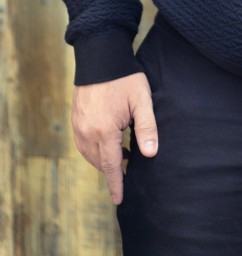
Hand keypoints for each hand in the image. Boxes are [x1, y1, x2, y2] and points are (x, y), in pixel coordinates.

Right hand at [71, 72, 157, 204]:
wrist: (100, 56)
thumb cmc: (124, 78)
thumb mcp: (141, 100)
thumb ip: (146, 128)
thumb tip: (150, 154)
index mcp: (104, 131)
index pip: (111, 166)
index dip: (116, 184)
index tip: (119, 200)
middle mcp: (87, 132)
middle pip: (100, 162)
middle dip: (112, 171)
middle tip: (126, 173)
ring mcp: (78, 126)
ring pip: (90, 154)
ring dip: (104, 159)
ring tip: (121, 155)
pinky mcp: (75, 119)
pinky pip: (83, 143)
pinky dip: (94, 149)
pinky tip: (107, 143)